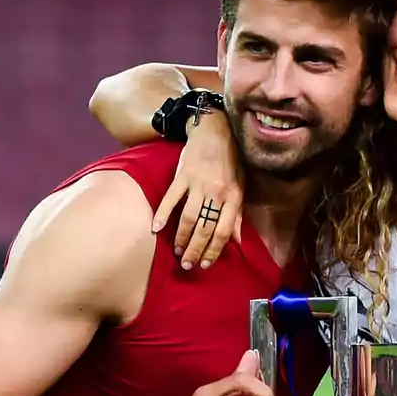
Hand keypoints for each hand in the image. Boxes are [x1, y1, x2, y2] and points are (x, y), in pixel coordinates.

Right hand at [152, 110, 244, 270]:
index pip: (223, 231)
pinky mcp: (182, 176)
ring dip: (181, 238)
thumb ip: (237, 215)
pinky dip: (163, 213)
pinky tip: (156, 228)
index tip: (205, 264)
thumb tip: (237, 241)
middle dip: (195, 250)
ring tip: (176, 252)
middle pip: (205, 228)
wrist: (215, 130)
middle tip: (187, 265)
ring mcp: (198, 184)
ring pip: (189, 217)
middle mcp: (217, 193)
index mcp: (233, 197)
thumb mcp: (240, 187)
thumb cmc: (230, 161)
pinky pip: (171, 198)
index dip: (214, 250)